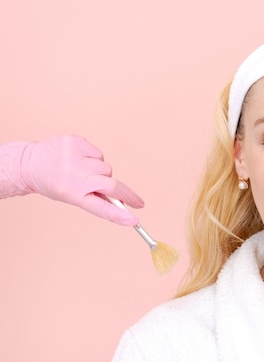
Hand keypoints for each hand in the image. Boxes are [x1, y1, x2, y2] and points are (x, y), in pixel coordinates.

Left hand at [19, 135, 143, 224]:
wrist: (28, 163)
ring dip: (102, 172)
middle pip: (111, 185)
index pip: (100, 207)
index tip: (134, 219)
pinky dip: (94, 158)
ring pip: (107, 168)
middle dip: (126, 194)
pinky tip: (80, 159)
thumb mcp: (71, 196)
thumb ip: (96, 198)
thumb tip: (123, 202)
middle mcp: (73, 175)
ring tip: (84, 171)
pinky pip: (99, 154)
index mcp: (71, 193)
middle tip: (137, 202)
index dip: (119, 215)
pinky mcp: (76, 142)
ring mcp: (75, 156)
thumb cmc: (53, 183)